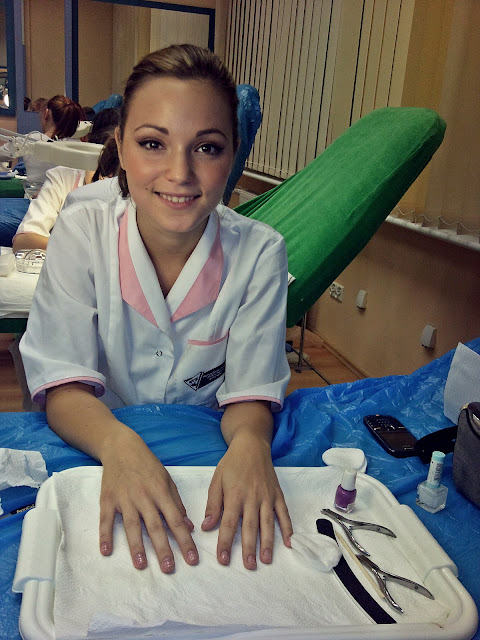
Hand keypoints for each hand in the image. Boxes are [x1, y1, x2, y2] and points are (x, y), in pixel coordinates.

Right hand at [99, 428, 197, 571]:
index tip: (192, 559)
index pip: (176, 520)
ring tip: (141, 565)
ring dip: (136, 546)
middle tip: (169, 569)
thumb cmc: (148, 465)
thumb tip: (188, 527)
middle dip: (163, 548)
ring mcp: (125, 498)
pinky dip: (105, 535)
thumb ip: (177, 504)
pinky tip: (106, 551)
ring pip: (132, 525)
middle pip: (155, 526)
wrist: (122, 447)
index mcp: (161, 492)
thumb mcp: (167, 480)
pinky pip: (106, 519)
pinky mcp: (108, 499)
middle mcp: (144, 497)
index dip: (185, 540)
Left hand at [201, 433, 291, 569]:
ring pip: (268, 523)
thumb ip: (213, 504)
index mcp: (234, 495)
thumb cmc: (232, 464)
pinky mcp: (277, 494)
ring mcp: (267, 496)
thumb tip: (206, 527)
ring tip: (266, 560)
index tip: (223, 560)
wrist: (251, 445)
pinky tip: (289, 543)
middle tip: (248, 566)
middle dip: (249, 548)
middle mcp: (252, 497)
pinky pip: (284, 513)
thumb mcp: (217, 480)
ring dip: (268, 542)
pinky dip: (287, 528)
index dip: (226, 542)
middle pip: (250, 526)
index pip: (229, 523)